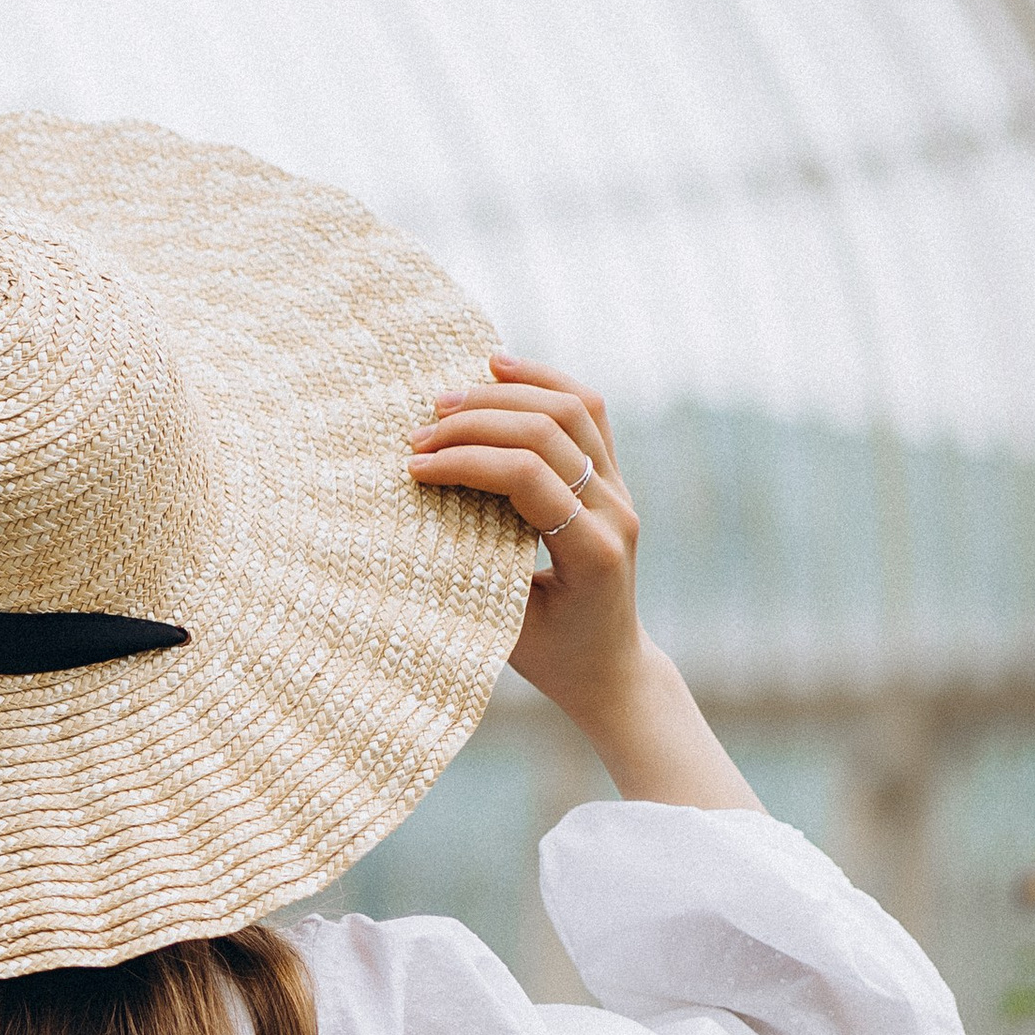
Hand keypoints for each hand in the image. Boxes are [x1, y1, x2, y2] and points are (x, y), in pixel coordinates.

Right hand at [407, 351, 758, 810]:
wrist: (611, 668)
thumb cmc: (551, 659)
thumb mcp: (508, 629)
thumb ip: (478, 571)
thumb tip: (415, 523)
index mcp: (592, 551)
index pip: (526, 477)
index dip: (464, 464)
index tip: (414, 471)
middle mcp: (615, 511)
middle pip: (546, 432)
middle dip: (474, 424)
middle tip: (417, 436)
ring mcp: (621, 489)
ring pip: (572, 408)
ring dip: (504, 394)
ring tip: (447, 399)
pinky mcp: (613, 477)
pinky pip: (586, 410)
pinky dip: (543, 381)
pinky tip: (500, 366)